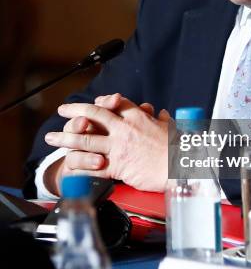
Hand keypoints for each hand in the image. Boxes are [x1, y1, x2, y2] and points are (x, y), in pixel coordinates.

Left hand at [44, 94, 170, 191]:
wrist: (181, 166)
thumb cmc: (178, 148)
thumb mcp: (171, 127)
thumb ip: (162, 120)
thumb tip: (161, 115)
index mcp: (138, 117)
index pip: (114, 104)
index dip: (101, 102)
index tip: (94, 102)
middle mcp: (125, 129)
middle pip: (94, 115)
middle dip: (74, 112)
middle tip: (62, 111)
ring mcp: (119, 147)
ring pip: (86, 140)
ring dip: (66, 138)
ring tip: (52, 138)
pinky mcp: (118, 167)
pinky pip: (94, 166)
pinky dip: (80, 166)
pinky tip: (69, 167)